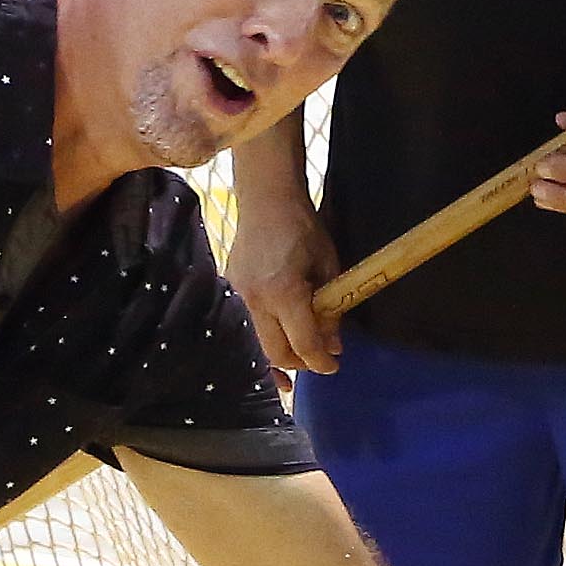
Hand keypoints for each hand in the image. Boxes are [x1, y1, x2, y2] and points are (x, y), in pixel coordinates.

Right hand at [226, 191, 344, 376]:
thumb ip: (331, 309)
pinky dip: (270, 330)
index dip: (321, 362)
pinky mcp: (232, 289)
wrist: (267, 199)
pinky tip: (282, 326)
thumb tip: (333, 344)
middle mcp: (257, 299)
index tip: (333, 366)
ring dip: (283, 349)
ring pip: (260, 341)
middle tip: (319, 359)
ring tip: (302, 347)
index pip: (303, 344)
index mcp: (285, 291)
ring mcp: (240, 295)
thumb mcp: (329, 266)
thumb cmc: (305, 227)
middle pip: (276, 353)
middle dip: (300, 363)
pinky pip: (251, 321)